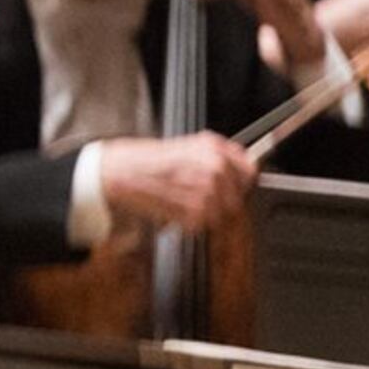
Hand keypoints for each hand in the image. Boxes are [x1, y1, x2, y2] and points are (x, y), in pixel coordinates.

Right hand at [94, 132, 255, 230]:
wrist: (119, 172)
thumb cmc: (144, 160)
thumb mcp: (186, 144)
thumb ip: (218, 153)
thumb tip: (242, 164)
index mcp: (214, 148)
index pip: (250, 170)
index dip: (241, 181)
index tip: (233, 186)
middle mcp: (215, 167)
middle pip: (239, 196)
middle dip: (222, 202)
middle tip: (197, 198)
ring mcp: (208, 190)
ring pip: (222, 213)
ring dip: (204, 214)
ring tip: (180, 203)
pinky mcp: (197, 212)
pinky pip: (203, 224)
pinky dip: (189, 223)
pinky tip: (173, 210)